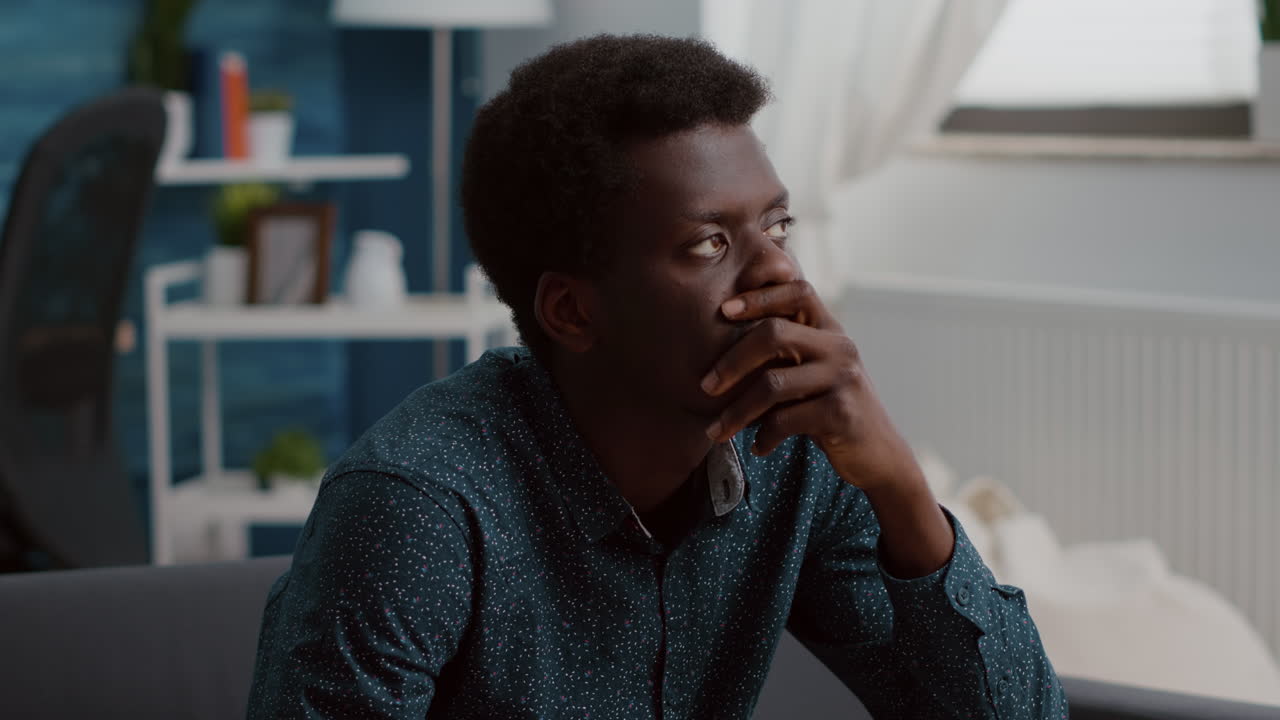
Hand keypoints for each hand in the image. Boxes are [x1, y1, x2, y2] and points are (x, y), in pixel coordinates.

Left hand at [700, 281, 923, 492]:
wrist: (878, 454)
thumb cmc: (830, 409)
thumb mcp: (813, 372)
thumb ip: (785, 353)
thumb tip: (720, 341)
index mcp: (830, 330)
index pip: (798, 291)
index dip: (759, 296)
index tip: (724, 310)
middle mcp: (840, 347)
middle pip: (774, 334)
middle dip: (732, 361)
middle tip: (705, 386)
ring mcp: (843, 379)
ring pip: (772, 384)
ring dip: (737, 412)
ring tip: (716, 431)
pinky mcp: (841, 413)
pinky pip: (785, 420)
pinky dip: (764, 436)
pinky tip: (757, 447)